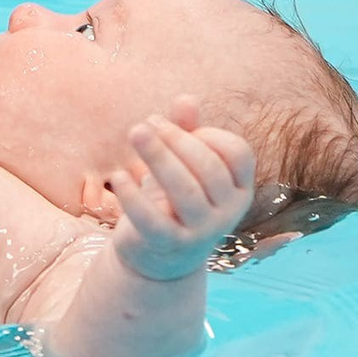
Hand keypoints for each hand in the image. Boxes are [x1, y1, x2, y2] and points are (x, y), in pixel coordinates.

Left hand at [106, 96, 255, 282]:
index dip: (209, 134)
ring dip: (157, 156)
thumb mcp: (182, 165)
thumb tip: (186, 99)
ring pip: (184, 190)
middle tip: (146, 124)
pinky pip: (152, 219)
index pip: (238, 153)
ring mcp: (202, 232)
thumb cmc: (173, 199)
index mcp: (239, 189)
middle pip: (209, 168)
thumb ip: (186, 132)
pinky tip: (119, 176)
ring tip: (135, 131)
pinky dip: (133, 195)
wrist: (159, 257)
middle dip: (176, 139)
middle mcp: (228, 212)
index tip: (176, 127)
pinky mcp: (170, 245)